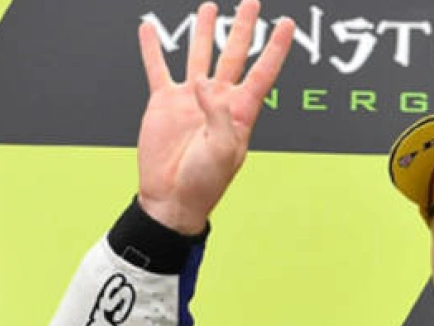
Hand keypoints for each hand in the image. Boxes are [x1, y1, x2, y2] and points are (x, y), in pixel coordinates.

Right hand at [135, 0, 292, 233]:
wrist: (172, 198)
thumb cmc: (205, 182)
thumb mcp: (223, 151)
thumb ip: (218, 115)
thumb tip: (202, 83)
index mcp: (240, 112)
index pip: (262, 72)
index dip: (275, 48)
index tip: (285, 24)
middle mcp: (218, 100)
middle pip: (234, 55)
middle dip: (243, 28)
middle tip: (251, 2)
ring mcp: (190, 99)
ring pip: (199, 54)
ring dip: (204, 31)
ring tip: (209, 8)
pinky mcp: (164, 102)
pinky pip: (158, 68)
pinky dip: (152, 48)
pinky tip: (149, 28)